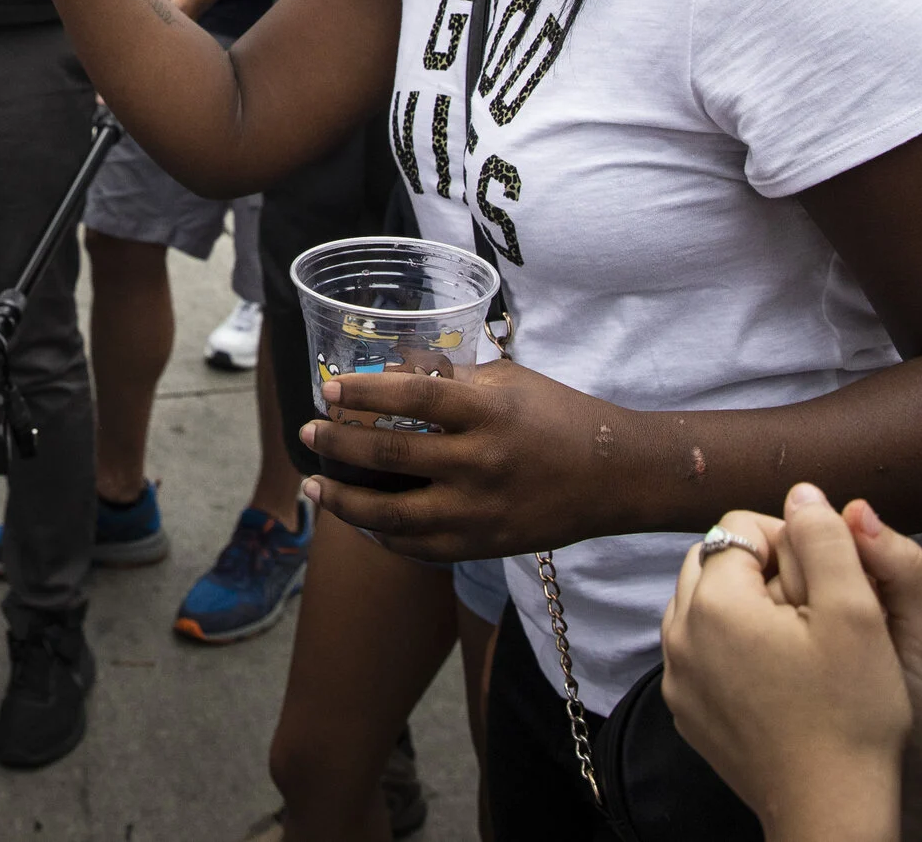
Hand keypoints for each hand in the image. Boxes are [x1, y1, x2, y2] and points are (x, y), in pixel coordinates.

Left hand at [297, 361, 632, 559]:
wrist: (615, 476)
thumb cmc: (558, 417)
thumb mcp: (508, 382)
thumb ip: (451, 381)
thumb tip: (390, 374)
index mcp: (487, 410)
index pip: (411, 394)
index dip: (362, 392)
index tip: (327, 390)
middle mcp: (480, 461)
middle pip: (390, 453)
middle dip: (337, 443)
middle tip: (307, 433)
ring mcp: (480, 509)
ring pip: (393, 514)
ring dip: (344, 501)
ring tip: (314, 487)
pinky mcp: (484, 544)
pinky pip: (418, 547)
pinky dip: (382, 535)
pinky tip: (359, 520)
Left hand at [660, 485, 912, 841]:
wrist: (830, 808)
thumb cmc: (851, 714)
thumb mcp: (856, 612)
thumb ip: (825, 539)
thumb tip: (802, 491)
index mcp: (713, 600)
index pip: (739, 526)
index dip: (791, 539)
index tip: (827, 578)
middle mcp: (678, 632)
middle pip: (713, 563)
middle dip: (761, 569)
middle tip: (816, 606)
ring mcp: (676, 675)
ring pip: (702, 607)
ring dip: (743, 606)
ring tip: (800, 639)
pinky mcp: (686, 710)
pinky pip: (699, 653)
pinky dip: (730, 648)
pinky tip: (778, 674)